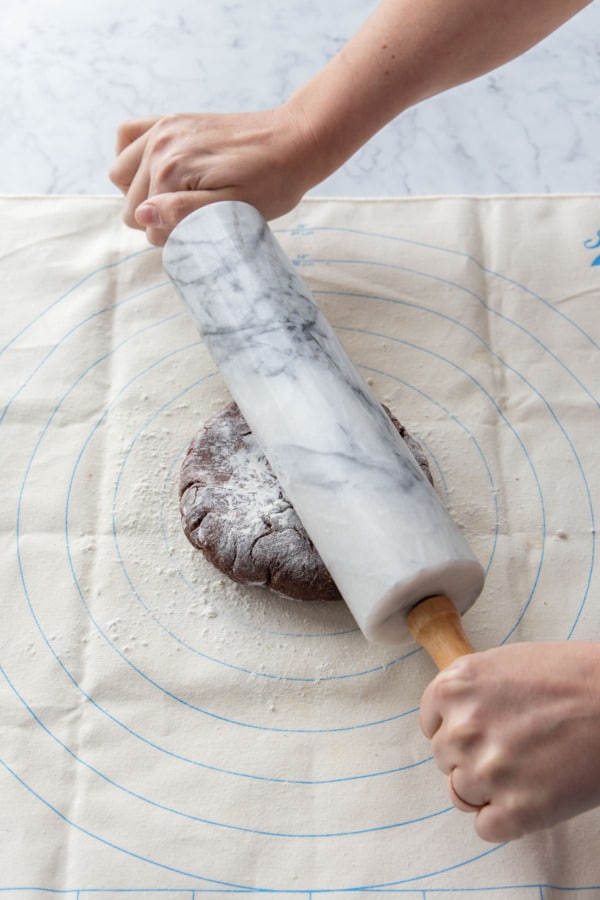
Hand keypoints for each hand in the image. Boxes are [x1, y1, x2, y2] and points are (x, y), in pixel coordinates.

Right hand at [109, 107, 319, 245]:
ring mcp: (163, 128)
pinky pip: (127, 135)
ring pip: (120, 174)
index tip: (202, 230)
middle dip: (157, 217)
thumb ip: (185, 213)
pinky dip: (132, 156)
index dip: (170, 235)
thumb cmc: (272, 183)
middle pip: (130, 202)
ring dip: (140, 191)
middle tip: (196, 217)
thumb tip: (142, 214)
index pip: (145, 223)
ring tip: (178, 198)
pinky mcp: (171, 120)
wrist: (296, 141)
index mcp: (172, 170)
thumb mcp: (234, 209)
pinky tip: (157, 171)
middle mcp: (160, 145)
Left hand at [419, 641, 599, 841]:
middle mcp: (463, 728)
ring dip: (486, 789)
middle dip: (471, 756)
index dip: (453, 729)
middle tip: (509, 749)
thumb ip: (472, 690)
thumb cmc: (574, 676)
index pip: (429, 722)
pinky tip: (528, 798)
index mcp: (456, 686)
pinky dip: (504, 819)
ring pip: (462, 794)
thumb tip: (455, 714)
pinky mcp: (517, 810)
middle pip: (445, 759)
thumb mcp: (506, 663)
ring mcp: (488, 771)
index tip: (474, 733)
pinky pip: (486, 827)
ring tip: (522, 771)